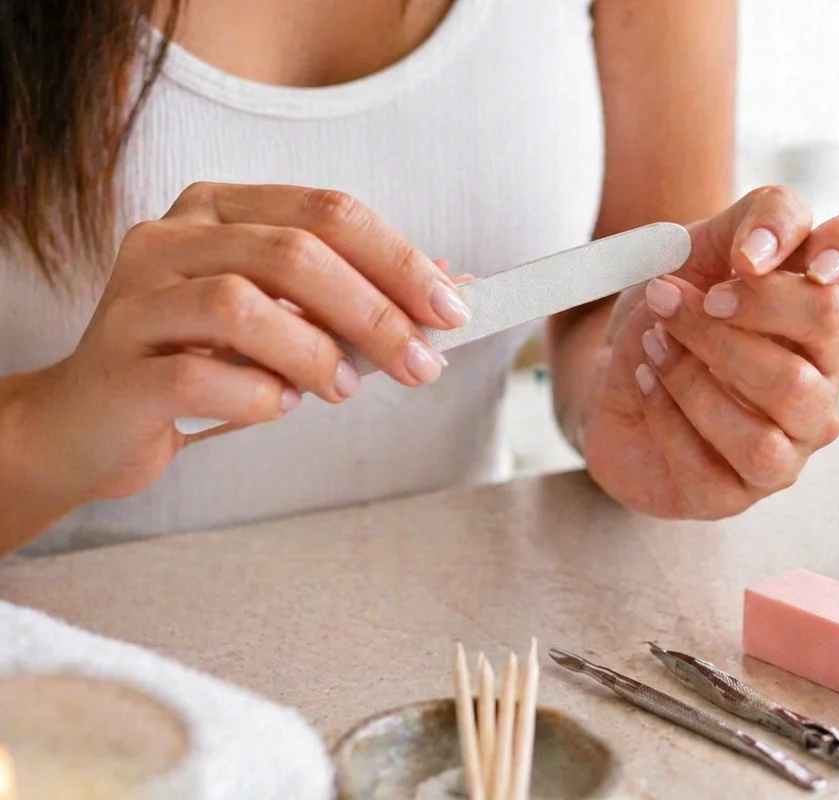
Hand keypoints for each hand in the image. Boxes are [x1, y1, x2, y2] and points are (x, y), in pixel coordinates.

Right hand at [13, 182, 467, 507]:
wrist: (90, 425)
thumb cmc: (200, 365)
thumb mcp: (281, 320)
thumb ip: (349, 298)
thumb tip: (449, 287)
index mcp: (220, 209)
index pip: (327, 212)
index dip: (399, 259)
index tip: (453, 308)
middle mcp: (171, 237)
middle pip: (295, 252)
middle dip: (376, 313)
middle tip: (423, 364)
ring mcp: (136, 298)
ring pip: (243, 306)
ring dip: (316, 354)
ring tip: (342, 388)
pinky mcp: (117, 367)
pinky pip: (201, 376)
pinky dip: (259, 396)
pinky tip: (278, 405)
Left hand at [583, 186, 838, 518]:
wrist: (611, 379)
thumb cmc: (670, 318)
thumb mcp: (696, 250)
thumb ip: (747, 225)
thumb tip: (761, 254)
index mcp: (817, 301)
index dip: (835, 247)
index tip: (754, 256)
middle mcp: (824, 373)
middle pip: (825, 331)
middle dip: (733, 315)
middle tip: (668, 302)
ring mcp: (793, 439)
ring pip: (779, 410)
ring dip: (696, 372)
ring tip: (654, 348)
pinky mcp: (742, 488)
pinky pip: (718, 461)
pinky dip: (668, 416)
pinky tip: (647, 389)